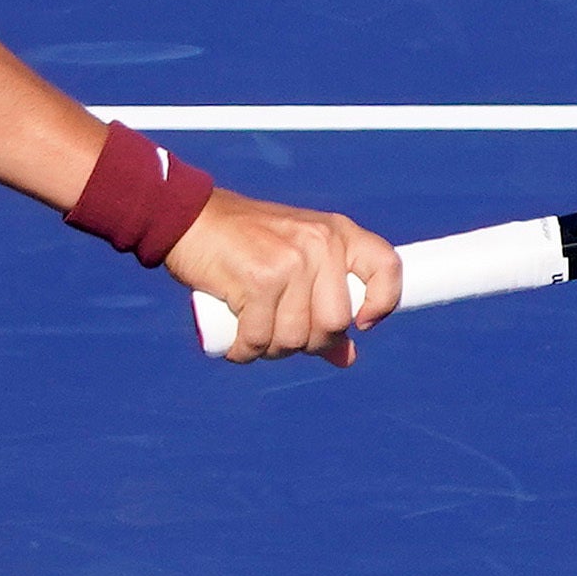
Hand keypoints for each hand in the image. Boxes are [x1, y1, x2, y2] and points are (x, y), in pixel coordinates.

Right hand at [172, 190, 391, 367]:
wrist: (189, 218)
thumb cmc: (244, 242)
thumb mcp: (294, 259)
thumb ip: (322, 302)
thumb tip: (347, 357)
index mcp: (337, 232)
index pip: (387, 267)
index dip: (382, 303)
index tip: (360, 324)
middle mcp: (320, 243)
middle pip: (335, 323)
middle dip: (306, 343)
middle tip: (278, 333)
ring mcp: (291, 261)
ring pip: (296, 337)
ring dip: (271, 350)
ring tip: (253, 335)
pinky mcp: (259, 280)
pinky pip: (260, 339)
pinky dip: (245, 352)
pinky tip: (237, 345)